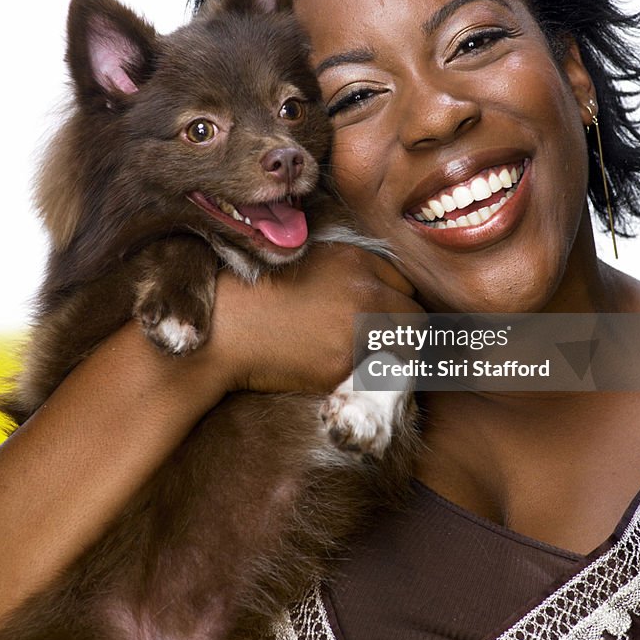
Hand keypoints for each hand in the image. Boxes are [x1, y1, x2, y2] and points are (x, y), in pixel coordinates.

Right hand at [204, 244, 420, 394]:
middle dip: (405, 333)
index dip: (396, 305)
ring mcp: (356, 329)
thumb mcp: (309, 262)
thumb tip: (380, 294)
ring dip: (396, 357)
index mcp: (356, 262)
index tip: (389, 320)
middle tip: (391, 348)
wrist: (226, 327)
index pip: (404, 285)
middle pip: (413, 316)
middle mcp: (364, 291)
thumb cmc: (259, 293)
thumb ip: (349, 272)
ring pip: (405, 348)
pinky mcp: (342, 365)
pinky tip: (353, 377)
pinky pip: (375, 374)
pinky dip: (370, 377)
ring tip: (379, 365)